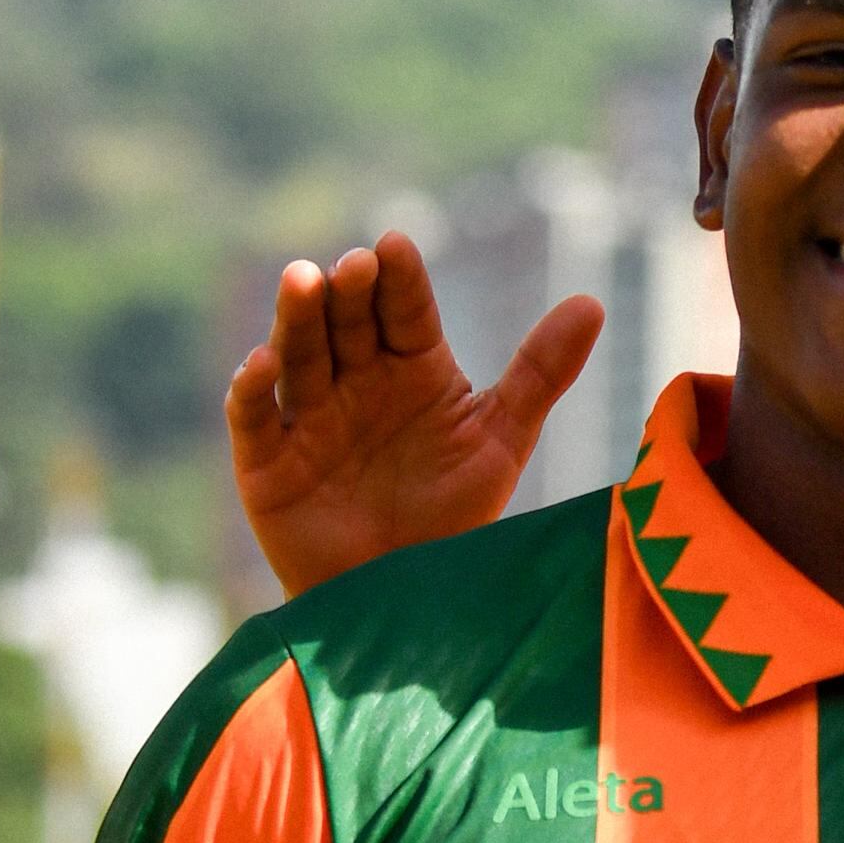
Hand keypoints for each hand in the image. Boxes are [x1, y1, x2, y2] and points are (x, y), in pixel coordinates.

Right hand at [226, 233, 602, 597]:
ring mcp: (305, 416)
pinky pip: (252, 417)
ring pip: (298, 354)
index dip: (399, 280)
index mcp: (411, 367)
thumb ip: (541, 372)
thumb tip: (593, 302)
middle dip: (348, 291)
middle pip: (346, 322)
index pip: (405, 312)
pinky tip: (262, 363)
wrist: (401, 597)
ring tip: (303, 279)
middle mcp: (355, 379)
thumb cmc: (452, 515)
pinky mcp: (265, 459)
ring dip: (298, 317)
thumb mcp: (501, 441)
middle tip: (354, 265)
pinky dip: (251, 388)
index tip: (395, 245)